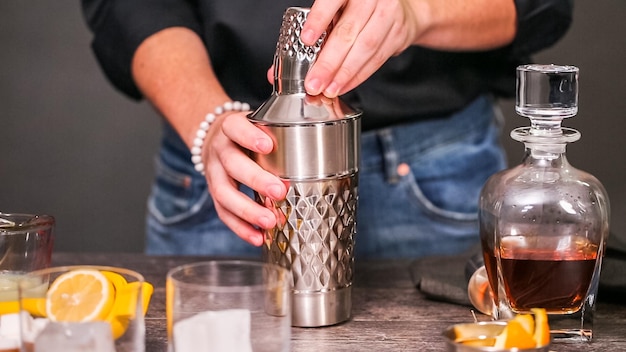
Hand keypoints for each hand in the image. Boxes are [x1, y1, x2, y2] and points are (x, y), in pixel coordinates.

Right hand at [202, 111, 286, 245]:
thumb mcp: (258, 124)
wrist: (216, 138)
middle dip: (256, 179)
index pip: (235, 127)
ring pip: (223, 192)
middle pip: (232, 163)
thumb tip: (322, 136)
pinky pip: (223, 212)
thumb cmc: (247, 134)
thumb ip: (281, 131)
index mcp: (230, 128)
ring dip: (247, 210)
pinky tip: (258, 237)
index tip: (268, 145)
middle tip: (279, 191)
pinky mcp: (215, 193)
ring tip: (269, 221)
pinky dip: (241, 227)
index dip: (248, 136)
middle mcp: (220, 149)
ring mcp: (214, 172)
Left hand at [301, 0, 419, 97]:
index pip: (332, 0)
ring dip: (344, 73)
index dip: (319, 19)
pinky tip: (344, 85)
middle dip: (329, 62)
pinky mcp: (398, 33)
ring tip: (329, 88)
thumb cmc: (360, 7)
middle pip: (348, 32)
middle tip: (315, 81)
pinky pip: (377, 58)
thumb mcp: (339, 7)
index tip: (306, 40)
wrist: (400, 7)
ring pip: (365, 48)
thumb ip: (322, 25)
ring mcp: (388, 14)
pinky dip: (358, 76)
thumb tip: (297, 58)